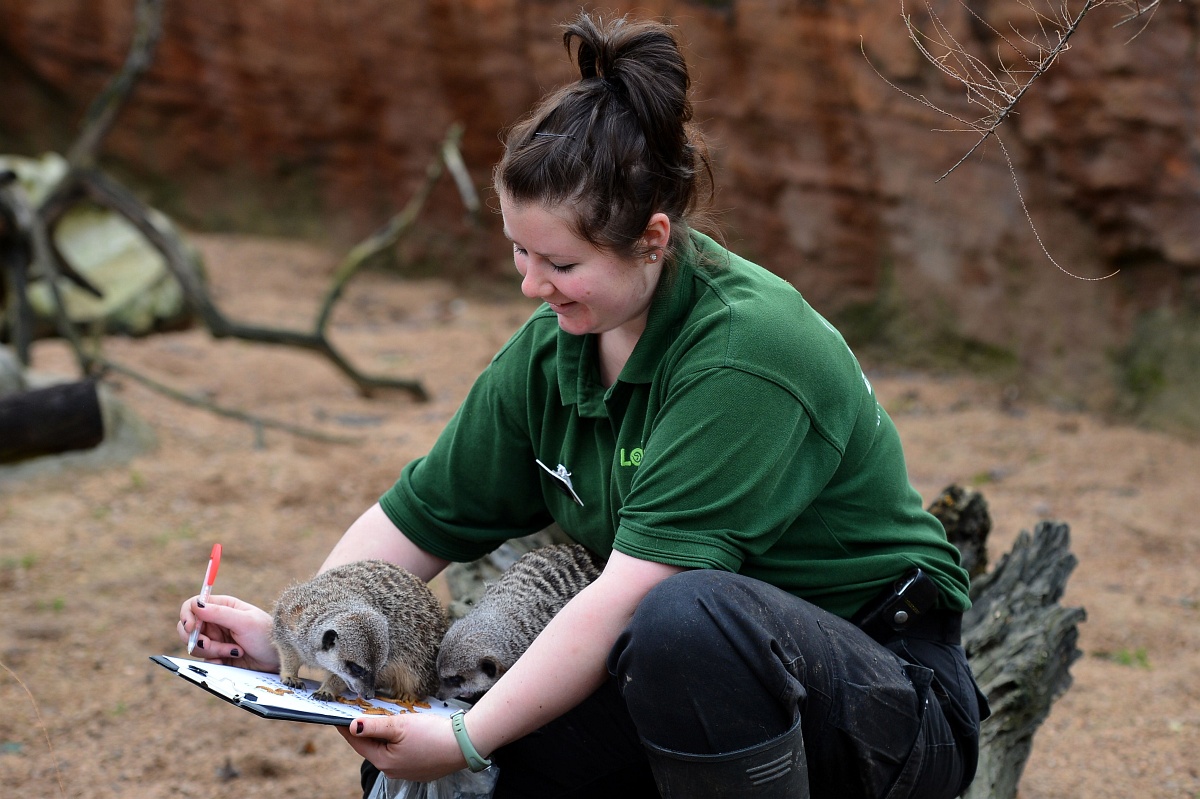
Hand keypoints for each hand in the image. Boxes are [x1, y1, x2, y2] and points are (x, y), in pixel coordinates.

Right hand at [177, 594, 278, 672]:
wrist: (278, 659)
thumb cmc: (266, 635)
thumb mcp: (245, 622)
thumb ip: (220, 613)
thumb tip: (196, 604)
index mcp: (223, 606)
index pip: (193, 605)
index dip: (187, 616)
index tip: (191, 628)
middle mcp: (216, 621)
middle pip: (188, 628)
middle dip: (197, 639)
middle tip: (209, 644)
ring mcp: (216, 639)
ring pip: (195, 646)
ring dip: (212, 651)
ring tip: (234, 651)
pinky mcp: (218, 655)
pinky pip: (204, 659)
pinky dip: (214, 660)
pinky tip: (230, 660)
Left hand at [338, 712, 468, 782]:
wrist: (464, 745)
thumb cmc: (433, 734)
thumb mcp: (400, 725)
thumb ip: (374, 725)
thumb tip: (352, 726)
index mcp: (384, 761)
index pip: (358, 743)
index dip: (346, 728)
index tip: (337, 717)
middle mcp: (393, 770)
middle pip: (372, 747)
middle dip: (367, 730)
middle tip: (361, 712)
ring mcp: (407, 771)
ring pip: (388, 750)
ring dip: (384, 735)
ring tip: (384, 718)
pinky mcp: (420, 767)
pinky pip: (402, 753)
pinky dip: (399, 741)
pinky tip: (406, 731)